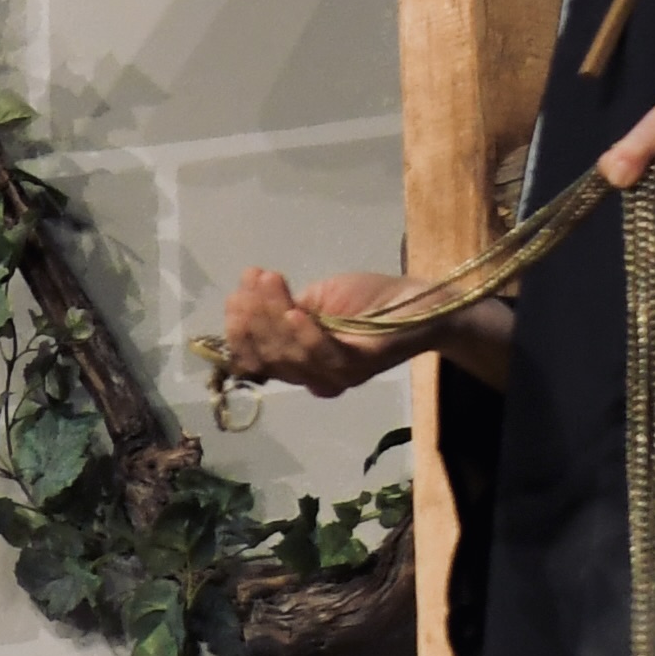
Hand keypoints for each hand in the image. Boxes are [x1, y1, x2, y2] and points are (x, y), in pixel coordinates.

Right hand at [212, 269, 429, 396]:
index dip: (240, 332)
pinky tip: (295, 311)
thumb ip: (287, 309)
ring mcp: (337, 375)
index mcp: (300, 362)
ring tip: (269, 280)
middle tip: (251, 280)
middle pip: (270, 356)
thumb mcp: (319, 299)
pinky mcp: (360, 366)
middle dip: (253, 316)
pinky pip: (325, 356)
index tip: (233, 296)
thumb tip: (250, 302)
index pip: (258, 358)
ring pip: (291, 355)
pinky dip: (307, 335)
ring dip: (274, 315)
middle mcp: (314, 376)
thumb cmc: (370, 299)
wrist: (421, 302)